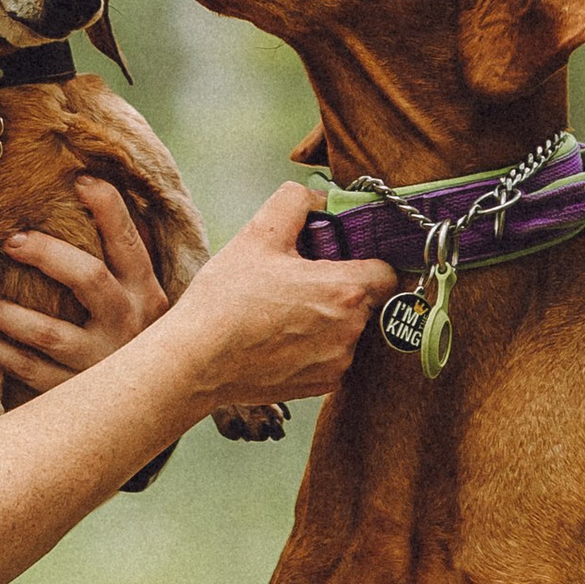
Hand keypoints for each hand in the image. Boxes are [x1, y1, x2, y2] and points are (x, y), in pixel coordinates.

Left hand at [0, 179, 172, 391]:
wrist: (152, 401)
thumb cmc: (138, 333)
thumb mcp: (146, 294)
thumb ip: (130, 251)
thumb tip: (101, 190)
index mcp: (147, 292)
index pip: (129, 241)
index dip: (108, 208)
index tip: (79, 179)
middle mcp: (129, 324)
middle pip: (88, 278)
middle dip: (47, 253)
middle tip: (10, 240)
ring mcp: (101, 361)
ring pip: (49, 332)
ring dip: (8, 313)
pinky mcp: (76, 391)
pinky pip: (31, 371)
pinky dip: (4, 353)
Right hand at [162, 184, 396, 424]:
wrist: (197, 361)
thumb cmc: (226, 300)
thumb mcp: (257, 234)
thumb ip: (295, 202)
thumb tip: (317, 198)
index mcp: (344, 289)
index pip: (387, 271)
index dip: (366, 261)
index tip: (341, 260)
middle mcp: (351, 329)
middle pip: (367, 301)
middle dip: (342, 289)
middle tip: (303, 283)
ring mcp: (339, 361)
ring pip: (350, 330)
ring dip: (330, 320)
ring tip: (286, 313)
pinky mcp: (324, 385)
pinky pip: (334, 358)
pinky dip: (316, 348)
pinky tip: (282, 339)